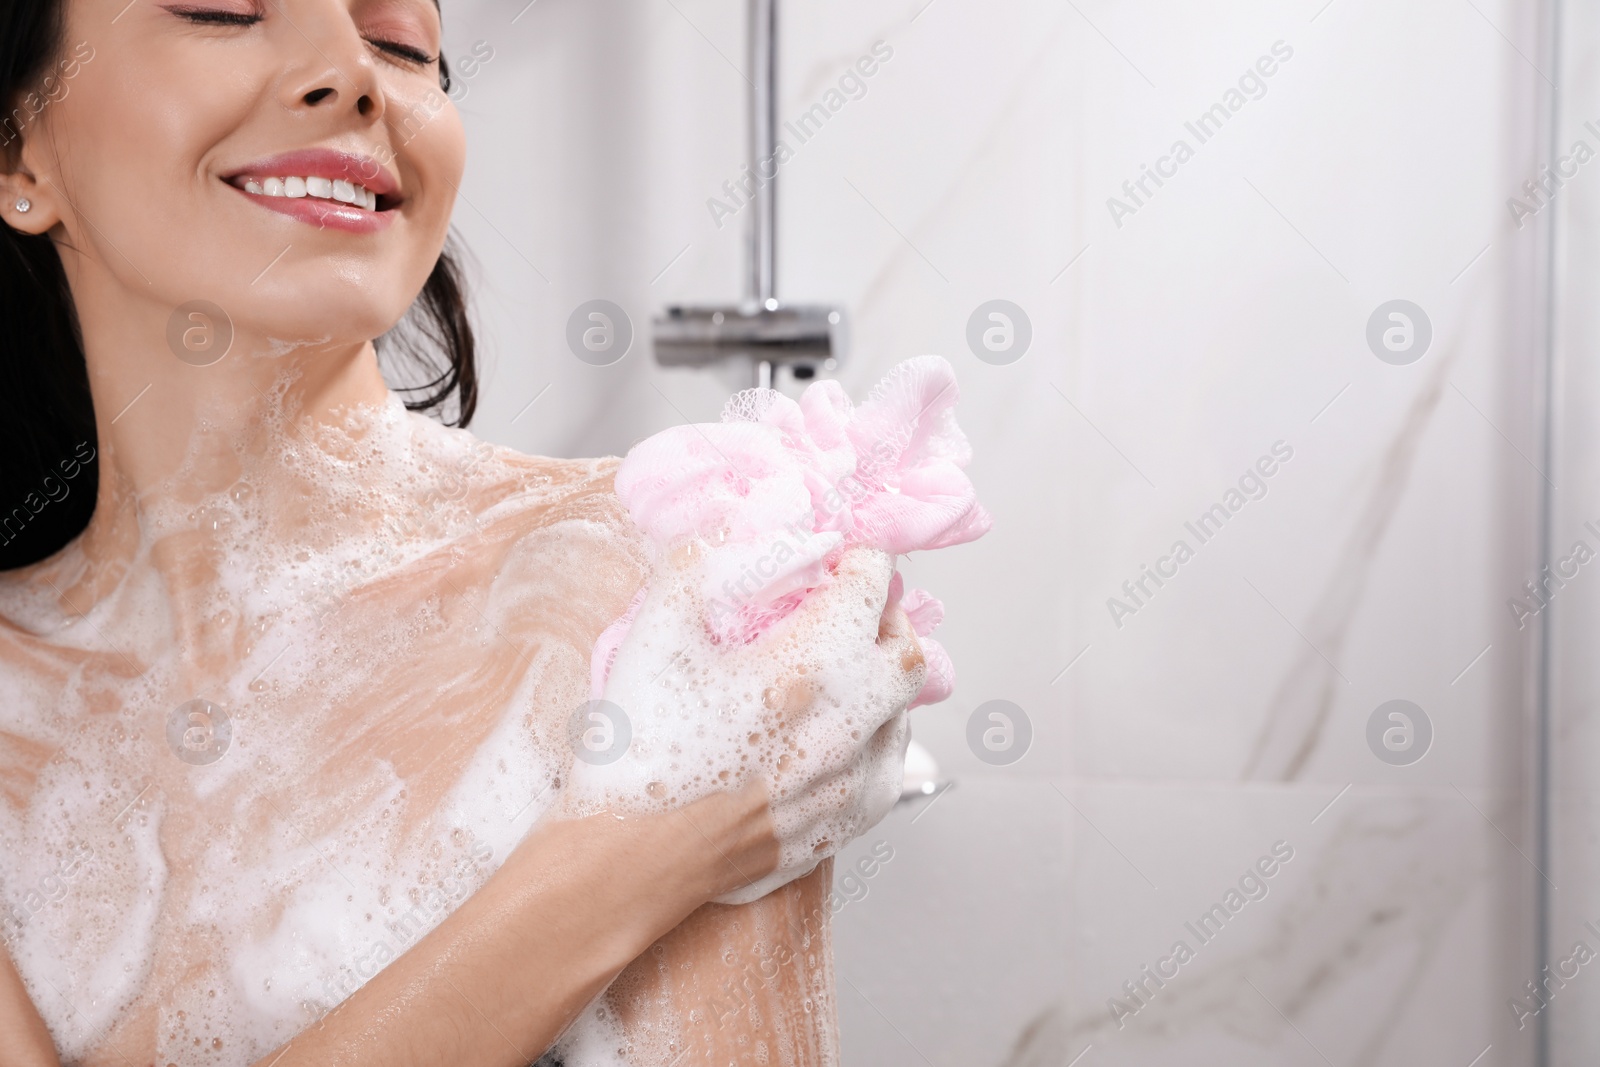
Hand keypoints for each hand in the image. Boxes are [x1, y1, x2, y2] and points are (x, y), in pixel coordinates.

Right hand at [563, 546, 924, 902]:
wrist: (628, 859)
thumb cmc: (638, 750)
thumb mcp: (653, 635)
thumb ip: (698, 567)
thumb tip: (732, 536)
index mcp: (811, 667)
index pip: (871, 587)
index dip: (862, 558)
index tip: (844, 554)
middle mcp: (849, 724)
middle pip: (908, 650)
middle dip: (886, 616)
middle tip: (852, 605)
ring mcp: (853, 782)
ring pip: (904, 714)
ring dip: (883, 680)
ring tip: (844, 668)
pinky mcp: (844, 826)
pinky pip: (887, 768)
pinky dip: (875, 737)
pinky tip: (839, 733)